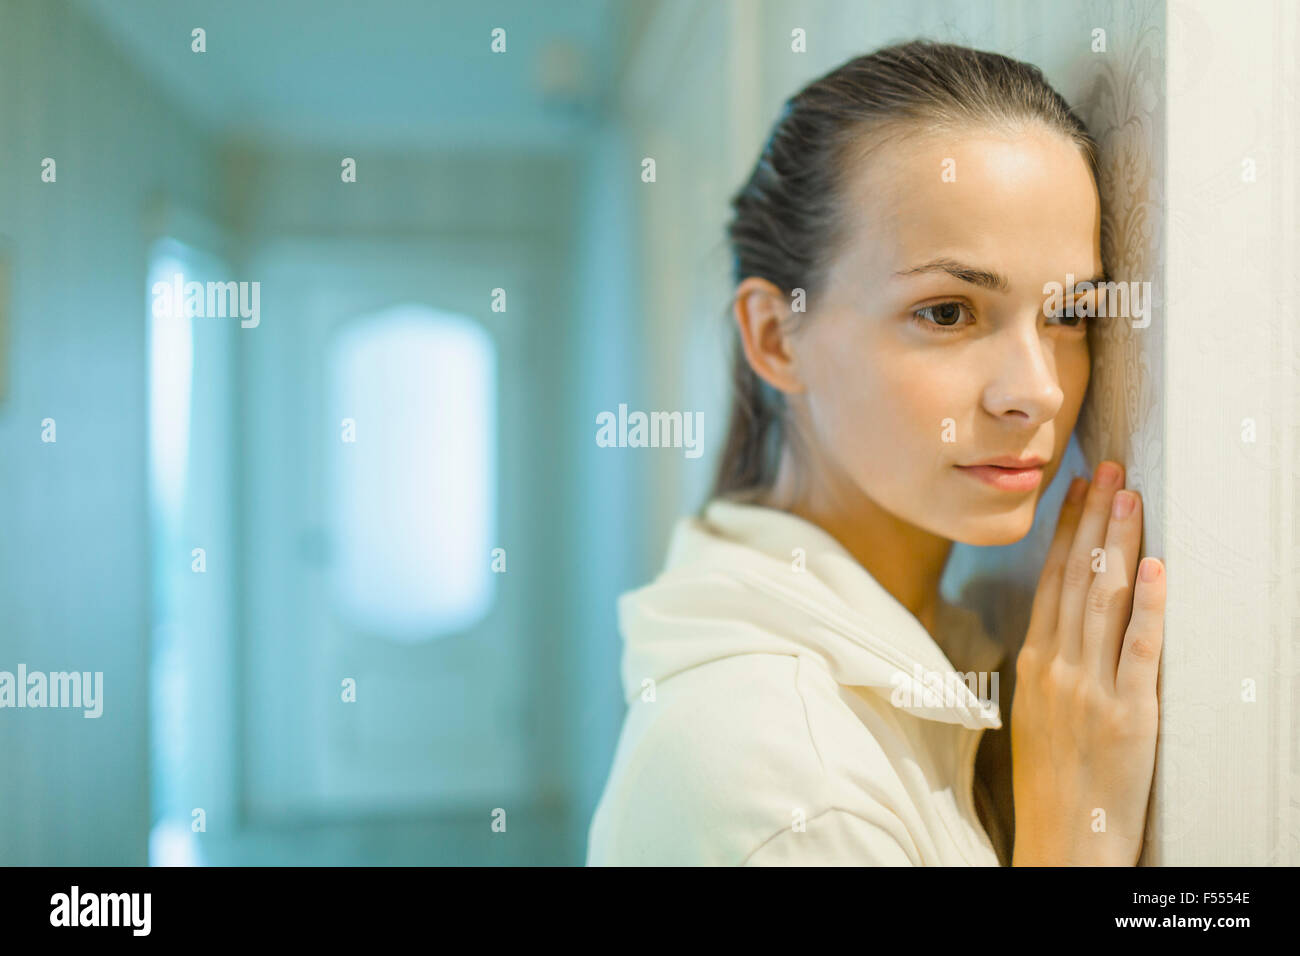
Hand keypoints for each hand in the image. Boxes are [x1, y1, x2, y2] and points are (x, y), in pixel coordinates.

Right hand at [1010, 460, 1165, 865]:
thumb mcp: (1033, 713)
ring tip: (1131, 496)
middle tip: (1110, 468)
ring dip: (1119, 543)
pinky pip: (1139, 651)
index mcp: (1034, 663)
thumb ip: (1048, 666)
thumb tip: (1063, 625)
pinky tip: (1155, 570)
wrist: (1062, 840)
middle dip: (1096, 518)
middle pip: (1077, 578)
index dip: (1068, 530)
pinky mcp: (1128, 715)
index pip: (1051, 579)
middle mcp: (1057, 666)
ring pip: (1104, 601)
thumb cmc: (1051, 782)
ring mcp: (1090, 689)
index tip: (1080, 488)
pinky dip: (1148, 608)